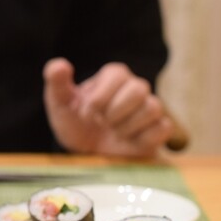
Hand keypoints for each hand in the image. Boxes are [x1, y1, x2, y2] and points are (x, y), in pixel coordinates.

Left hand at [43, 58, 173, 157]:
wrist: (87, 155)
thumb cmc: (75, 125)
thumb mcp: (59, 105)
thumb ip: (56, 83)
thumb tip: (58, 65)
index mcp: (113, 76)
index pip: (117, 74)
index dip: (99, 98)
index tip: (85, 113)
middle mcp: (135, 88)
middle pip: (139, 88)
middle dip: (114, 112)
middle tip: (101, 123)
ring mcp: (148, 109)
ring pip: (153, 108)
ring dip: (126, 127)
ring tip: (114, 133)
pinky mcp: (158, 130)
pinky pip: (163, 128)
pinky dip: (143, 139)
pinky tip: (129, 142)